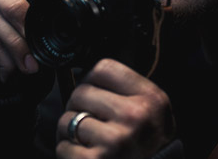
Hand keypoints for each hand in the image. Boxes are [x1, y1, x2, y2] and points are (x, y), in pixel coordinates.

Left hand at [56, 59, 175, 157]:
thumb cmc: (148, 146)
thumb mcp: (153, 111)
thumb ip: (128, 90)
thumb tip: (88, 74)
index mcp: (149, 97)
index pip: (104, 68)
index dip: (92, 79)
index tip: (94, 92)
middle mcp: (134, 115)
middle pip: (82, 91)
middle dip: (79, 106)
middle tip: (90, 119)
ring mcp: (114, 140)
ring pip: (67, 119)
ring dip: (70, 130)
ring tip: (87, 139)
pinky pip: (63, 145)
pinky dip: (68, 151)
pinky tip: (86, 155)